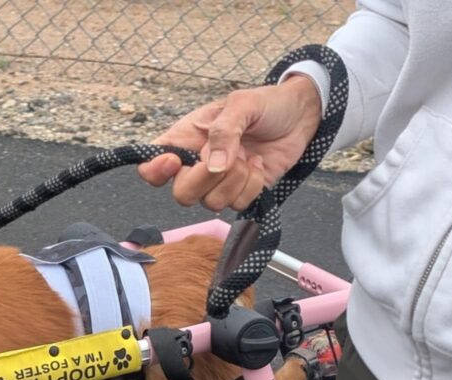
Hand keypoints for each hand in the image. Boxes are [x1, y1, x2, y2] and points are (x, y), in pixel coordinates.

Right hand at [137, 75, 322, 211]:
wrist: (301, 115)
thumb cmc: (265, 104)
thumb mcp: (242, 104)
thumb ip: (224, 132)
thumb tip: (213, 167)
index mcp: (184, 141)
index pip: (150, 168)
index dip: (155, 172)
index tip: (175, 162)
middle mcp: (195, 166)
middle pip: (182, 194)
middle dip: (207, 180)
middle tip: (230, 157)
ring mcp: (218, 184)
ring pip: (211, 203)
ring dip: (237, 179)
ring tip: (249, 156)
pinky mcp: (241, 193)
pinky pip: (238, 205)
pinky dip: (253, 185)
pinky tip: (258, 165)